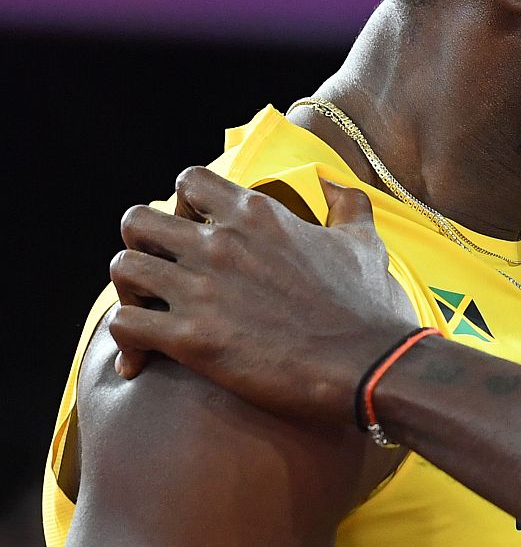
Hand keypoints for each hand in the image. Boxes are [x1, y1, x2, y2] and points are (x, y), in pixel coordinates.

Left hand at [107, 167, 416, 425]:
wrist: (370, 365)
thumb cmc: (369, 306)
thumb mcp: (365, 242)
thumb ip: (347, 203)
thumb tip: (332, 182)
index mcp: (259, 214)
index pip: (188, 181)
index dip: (182, 205)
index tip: (195, 231)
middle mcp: (222, 243)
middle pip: (137, 220)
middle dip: (143, 245)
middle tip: (162, 273)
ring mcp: (203, 290)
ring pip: (123, 267)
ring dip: (129, 291)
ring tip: (149, 313)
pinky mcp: (192, 339)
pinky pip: (123, 324)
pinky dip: (126, 342)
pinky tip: (143, 359)